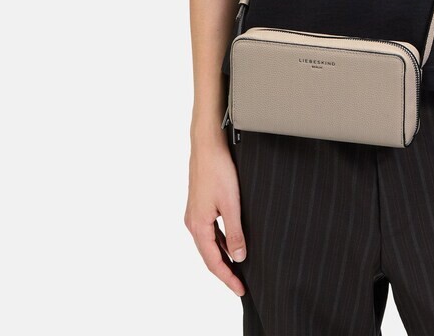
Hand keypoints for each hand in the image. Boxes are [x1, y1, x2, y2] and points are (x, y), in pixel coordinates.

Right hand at [184, 138, 246, 296]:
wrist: (207, 143)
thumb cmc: (218, 169)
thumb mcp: (232, 203)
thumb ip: (235, 232)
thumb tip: (239, 257)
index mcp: (198, 226)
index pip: (213, 262)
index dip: (227, 278)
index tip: (241, 290)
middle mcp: (192, 222)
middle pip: (209, 255)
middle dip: (224, 271)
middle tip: (240, 284)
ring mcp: (195, 213)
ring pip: (209, 243)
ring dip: (222, 255)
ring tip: (238, 267)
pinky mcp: (199, 203)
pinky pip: (210, 230)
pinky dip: (220, 240)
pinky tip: (231, 240)